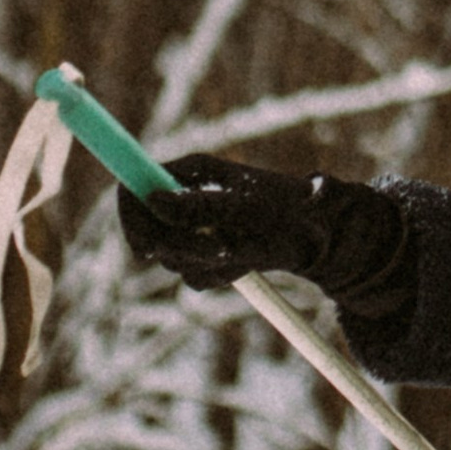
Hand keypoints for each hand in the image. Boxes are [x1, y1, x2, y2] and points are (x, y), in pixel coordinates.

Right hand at [119, 154, 406, 300]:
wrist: (319, 236)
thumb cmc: (286, 208)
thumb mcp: (244, 205)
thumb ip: (198, 206)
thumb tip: (153, 199)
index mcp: (190, 172)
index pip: (134, 185)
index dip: (131, 215)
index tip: (146, 243)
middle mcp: (186, 197)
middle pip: (145, 228)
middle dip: (176, 247)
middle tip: (214, 251)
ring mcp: (194, 228)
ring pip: (170, 257)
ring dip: (203, 261)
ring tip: (242, 249)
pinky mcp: (206, 255)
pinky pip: (194, 277)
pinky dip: (218, 274)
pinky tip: (246, 262)